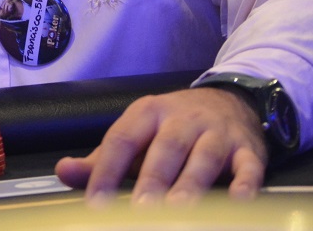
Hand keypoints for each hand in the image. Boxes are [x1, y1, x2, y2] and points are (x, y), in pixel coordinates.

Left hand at [54, 87, 265, 205]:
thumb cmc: (172, 129)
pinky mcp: (247, 150)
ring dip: (193, 184)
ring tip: (180, 210)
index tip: (96, 203)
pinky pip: (248, 167)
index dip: (108, 171)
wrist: (230, 101)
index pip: (123, 139)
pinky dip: (245, 185)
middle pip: (167, 147)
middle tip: (142, 209)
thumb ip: (102, 160)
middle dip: (153, 179)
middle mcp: (183, 119)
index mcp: (148, 113)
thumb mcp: (136, 135)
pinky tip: (239, 203)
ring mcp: (217, 133)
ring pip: (205, 157)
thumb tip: (63, 171)